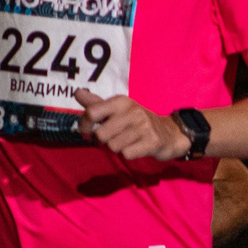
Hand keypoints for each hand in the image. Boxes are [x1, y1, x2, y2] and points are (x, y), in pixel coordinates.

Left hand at [78, 90, 192, 160]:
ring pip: (113, 146)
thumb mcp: (118, 109)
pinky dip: (129, 154)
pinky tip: (137, 148)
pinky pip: (126, 154)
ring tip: (128, 142)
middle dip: (104, 140)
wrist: (170, 133)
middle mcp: (132, 111)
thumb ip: (96, 104)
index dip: (83, 125)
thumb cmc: (138, 122)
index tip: (86, 132)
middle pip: (100, 135)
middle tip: (114, 137)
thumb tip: (77, 93)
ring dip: (117, 148)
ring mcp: (144, 126)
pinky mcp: (152, 142)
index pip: (91, 112)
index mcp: (121, 101)